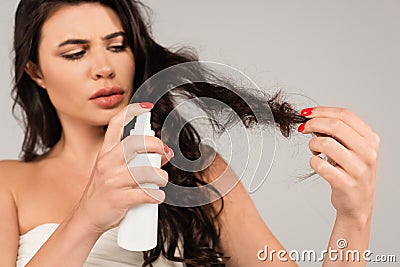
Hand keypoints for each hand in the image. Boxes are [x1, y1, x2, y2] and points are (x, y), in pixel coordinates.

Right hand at [74, 103, 173, 232]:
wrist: (88, 216)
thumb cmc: (105, 190)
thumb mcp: (112, 169)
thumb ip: (134, 158)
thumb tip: (163, 153)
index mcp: (106, 152)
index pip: (116, 124)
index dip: (132, 111)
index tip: (147, 107)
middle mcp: (107, 163)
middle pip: (136, 143)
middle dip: (157, 146)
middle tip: (165, 153)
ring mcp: (112, 181)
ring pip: (146, 171)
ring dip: (161, 176)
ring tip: (161, 180)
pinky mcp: (119, 199)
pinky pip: (146, 193)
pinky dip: (157, 195)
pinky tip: (157, 196)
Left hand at [298, 107, 379, 223]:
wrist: (357, 203)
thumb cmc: (352, 172)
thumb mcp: (352, 149)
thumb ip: (337, 133)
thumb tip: (313, 119)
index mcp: (370, 139)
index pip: (345, 115)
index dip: (322, 111)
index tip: (307, 113)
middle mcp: (368, 152)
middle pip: (335, 126)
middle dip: (313, 124)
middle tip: (304, 129)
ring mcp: (358, 169)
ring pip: (326, 143)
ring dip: (313, 144)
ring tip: (314, 150)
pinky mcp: (346, 184)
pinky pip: (321, 165)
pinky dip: (313, 161)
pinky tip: (316, 162)